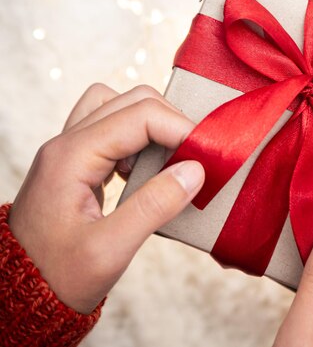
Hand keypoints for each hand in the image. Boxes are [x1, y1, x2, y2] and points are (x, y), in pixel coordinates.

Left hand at [8, 83, 204, 313]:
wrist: (21, 294)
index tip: (208, 154)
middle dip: (171, 121)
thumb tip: (195, 171)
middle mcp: (67, 143)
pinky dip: (138, 138)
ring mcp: (69, 150)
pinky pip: (111, 128)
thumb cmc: (57, 276)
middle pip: (130, 100)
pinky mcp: (75, 163)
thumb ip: (154, 207)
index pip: (140, 116)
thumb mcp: (109, 250)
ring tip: (169, 158)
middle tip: (195, 155)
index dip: (181, 128)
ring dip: (152, 124)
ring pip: (118, 106)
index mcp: (72, 157)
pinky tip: (147, 168)